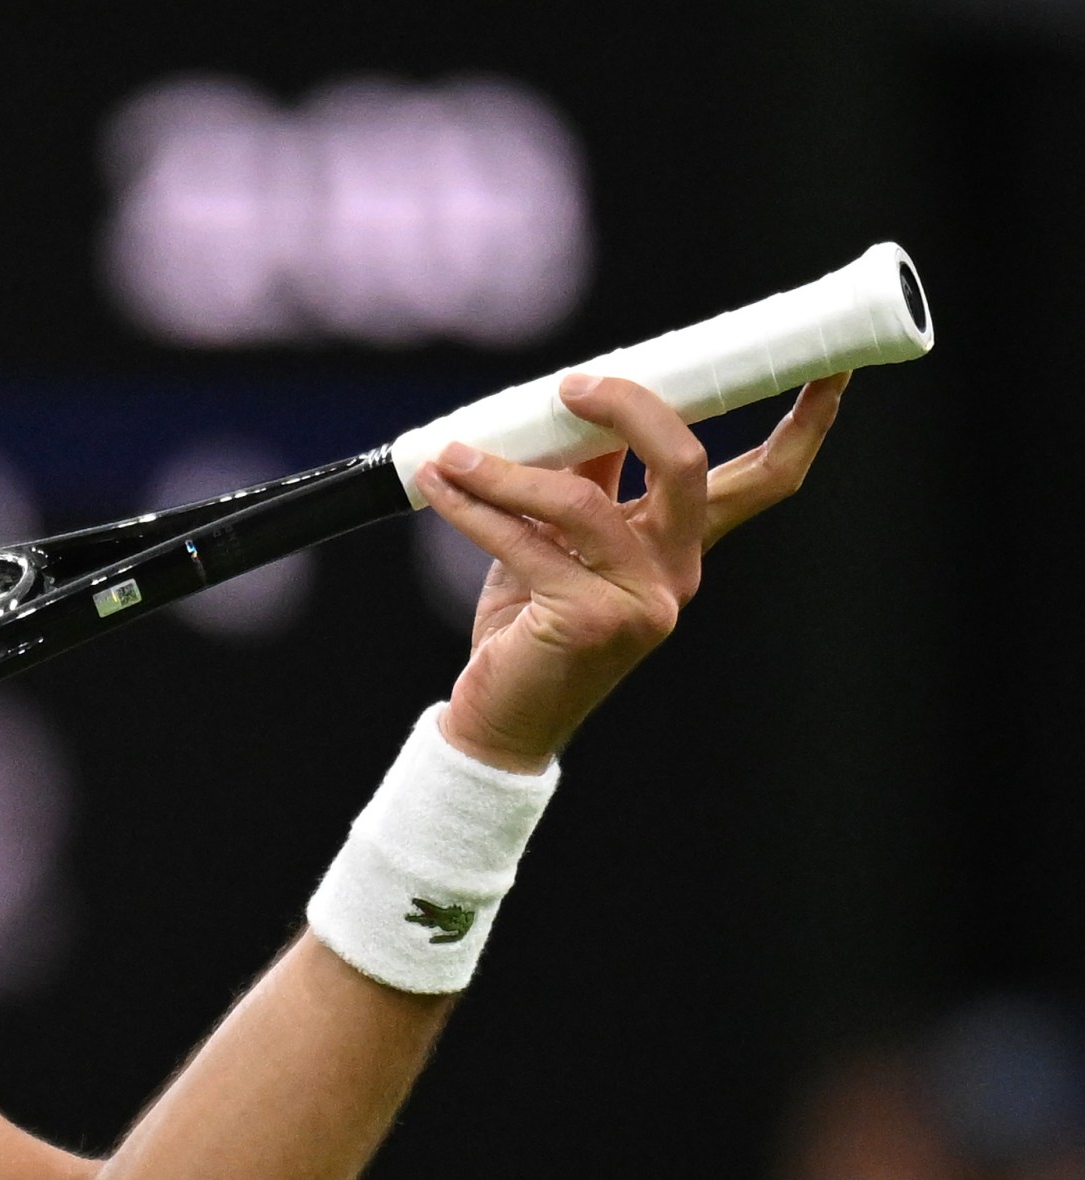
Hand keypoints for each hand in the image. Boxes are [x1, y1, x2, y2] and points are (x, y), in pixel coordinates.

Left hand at [416, 371, 849, 771]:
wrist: (500, 720)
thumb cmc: (530, 627)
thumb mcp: (560, 543)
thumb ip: (581, 480)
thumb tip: (578, 405)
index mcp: (683, 547)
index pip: (763, 479)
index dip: (803, 424)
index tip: (831, 366)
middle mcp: (677, 572)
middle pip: (687, 465)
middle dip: (634, 407)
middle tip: (574, 383)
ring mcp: (641, 601)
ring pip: (582, 500)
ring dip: (507, 469)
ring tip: (455, 453)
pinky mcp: (589, 622)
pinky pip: (525, 541)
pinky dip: (474, 507)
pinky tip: (441, 482)